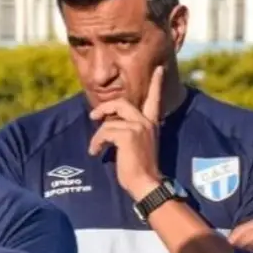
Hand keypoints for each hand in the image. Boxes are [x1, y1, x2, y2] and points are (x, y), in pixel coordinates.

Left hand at [88, 66, 164, 199]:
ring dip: (98, 134)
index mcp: (151, 124)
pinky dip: (97, 142)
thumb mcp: (138, 145)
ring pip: (109, 121)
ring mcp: (138, 127)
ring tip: (95, 147)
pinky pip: (104, 132)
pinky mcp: (127, 135)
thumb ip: (129, 131)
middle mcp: (146, 122)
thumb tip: (109, 125)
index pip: (155, 99)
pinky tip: (96, 152)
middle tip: (93, 116)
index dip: (156, 83)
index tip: (159, 68)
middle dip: (105, 107)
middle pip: (121, 103)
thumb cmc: (140, 169)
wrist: (146, 183)